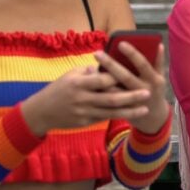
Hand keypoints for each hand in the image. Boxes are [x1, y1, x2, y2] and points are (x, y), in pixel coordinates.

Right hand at [20, 64, 154, 136]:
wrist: (41, 112)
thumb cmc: (59, 88)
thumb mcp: (70, 75)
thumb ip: (89, 71)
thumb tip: (108, 67)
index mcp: (78, 83)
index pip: (102, 80)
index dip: (117, 76)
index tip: (132, 72)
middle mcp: (82, 99)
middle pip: (111, 98)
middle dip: (131, 96)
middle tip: (148, 93)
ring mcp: (84, 113)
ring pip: (111, 112)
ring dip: (130, 111)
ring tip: (145, 109)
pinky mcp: (86, 122)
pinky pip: (105, 118)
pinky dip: (119, 116)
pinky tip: (132, 114)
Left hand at [94, 41, 170, 133]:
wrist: (153, 117)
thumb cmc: (155, 90)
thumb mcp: (160, 77)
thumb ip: (158, 62)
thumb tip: (158, 44)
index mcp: (154, 79)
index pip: (142, 64)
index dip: (132, 54)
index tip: (120, 43)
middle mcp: (144, 90)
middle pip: (125, 76)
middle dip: (111, 64)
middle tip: (97, 53)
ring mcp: (133, 101)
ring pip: (114, 90)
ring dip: (101, 79)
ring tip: (88, 67)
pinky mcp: (123, 109)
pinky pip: (109, 99)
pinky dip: (99, 90)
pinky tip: (90, 80)